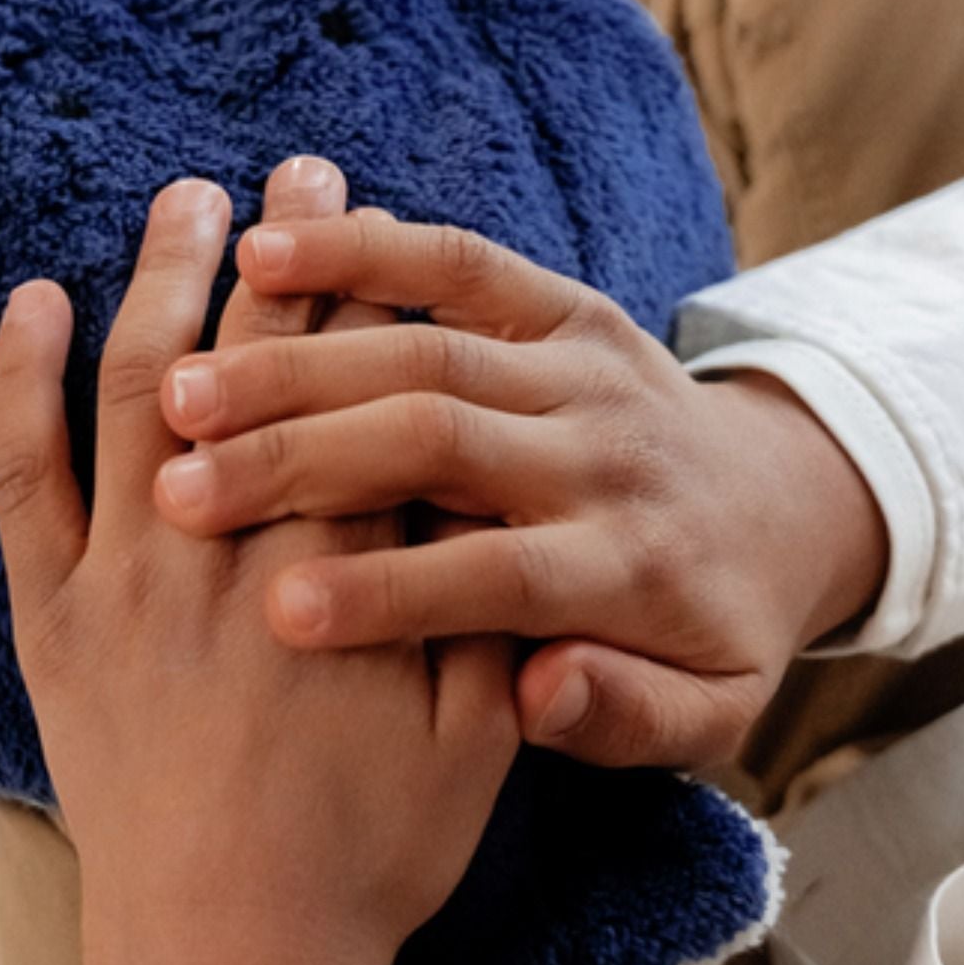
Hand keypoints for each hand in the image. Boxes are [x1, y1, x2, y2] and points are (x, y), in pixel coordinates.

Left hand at [0, 159, 519, 964]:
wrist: (230, 963)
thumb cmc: (368, 859)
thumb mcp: (473, 746)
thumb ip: (486, 619)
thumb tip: (493, 501)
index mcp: (343, 571)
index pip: (358, 392)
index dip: (365, 287)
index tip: (367, 210)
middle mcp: (229, 554)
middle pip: (252, 361)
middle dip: (275, 251)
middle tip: (292, 163)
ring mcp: (126, 583)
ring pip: (139, 391)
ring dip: (161, 280)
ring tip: (183, 198)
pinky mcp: (52, 622)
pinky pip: (23, 477)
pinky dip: (22, 382)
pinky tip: (36, 301)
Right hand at [148, 200, 890, 770]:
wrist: (780, 508)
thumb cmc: (713, 633)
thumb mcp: (709, 712)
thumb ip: (629, 714)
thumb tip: (540, 690)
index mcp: (632, 564)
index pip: (505, 574)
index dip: (395, 592)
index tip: (278, 615)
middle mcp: (606, 453)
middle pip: (446, 440)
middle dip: (307, 460)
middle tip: (182, 490)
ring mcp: (584, 365)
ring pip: (431, 347)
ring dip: (300, 361)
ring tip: (182, 389)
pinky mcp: (564, 305)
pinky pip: (461, 262)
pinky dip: (365, 250)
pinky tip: (264, 255)